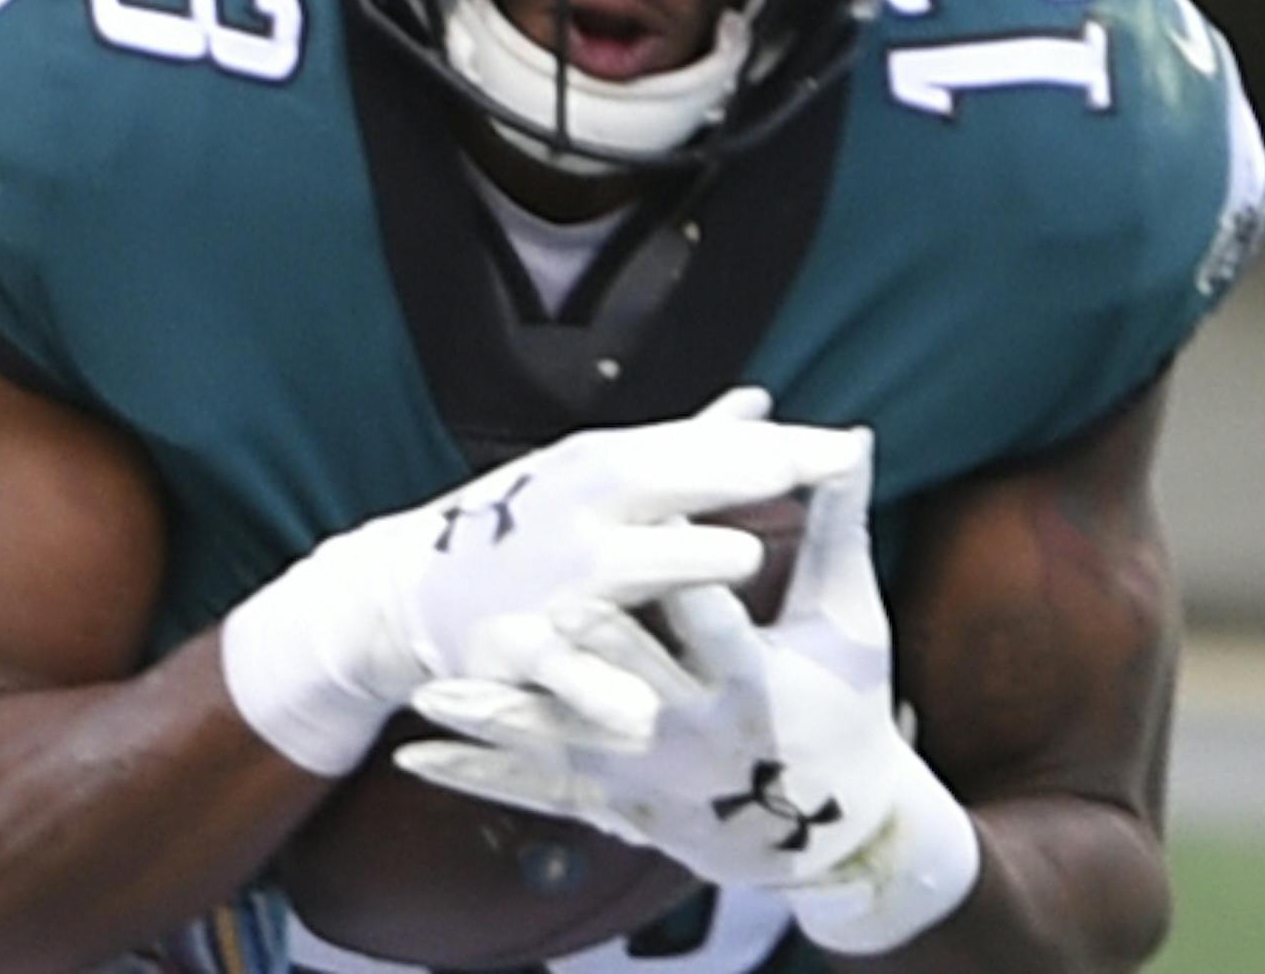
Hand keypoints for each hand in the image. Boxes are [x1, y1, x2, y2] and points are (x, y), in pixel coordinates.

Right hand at [220, 387, 866, 776]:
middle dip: (732, 478)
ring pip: (624, 570)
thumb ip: (688, 447)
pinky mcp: (520, 652)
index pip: (702, 450)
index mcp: (605, 468)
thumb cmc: (530, 525)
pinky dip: (602, 692)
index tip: (844, 445)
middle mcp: (580, 513)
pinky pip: (570, 673)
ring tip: (745, 558)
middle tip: (805, 474)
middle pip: (666, 488)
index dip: (775, 448)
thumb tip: (763, 403)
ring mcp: (550, 582)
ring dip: (679, 563)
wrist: (410, 589)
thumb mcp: (600, 474)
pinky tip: (648, 710)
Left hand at [397, 434, 981, 953]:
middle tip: (552, 605)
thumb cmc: (844, 707)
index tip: (674, 548)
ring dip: (499, 718)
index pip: (723, 635)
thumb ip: (838, 528)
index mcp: (754, 685)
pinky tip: (413, 757)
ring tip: (437, 694)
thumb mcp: (850, 619)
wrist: (823, 825)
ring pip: (566, 741)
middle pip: (635, 684)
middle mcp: (696, 732)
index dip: (700, 591)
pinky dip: (473, 774)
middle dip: (594, 645)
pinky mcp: (613, 800)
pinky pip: (534, 786)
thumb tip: (852, 439)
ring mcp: (646, 773)